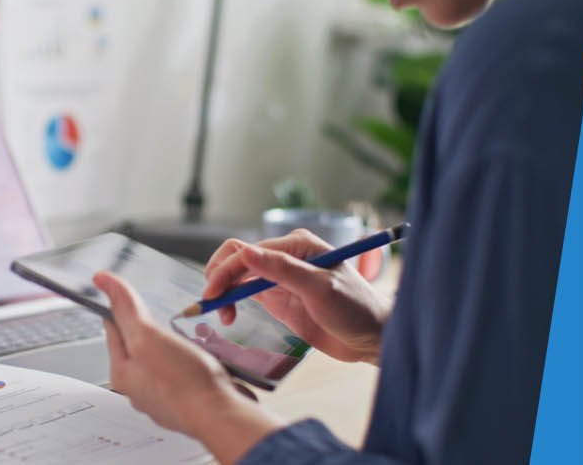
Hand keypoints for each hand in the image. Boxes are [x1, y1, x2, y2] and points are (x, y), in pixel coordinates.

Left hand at [94, 272, 282, 463]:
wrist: (220, 416)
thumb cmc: (184, 381)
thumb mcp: (147, 336)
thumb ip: (126, 309)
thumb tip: (103, 280)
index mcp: (122, 373)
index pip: (113, 330)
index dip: (121, 307)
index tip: (130, 294)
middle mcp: (139, 389)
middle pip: (138, 346)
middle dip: (150, 330)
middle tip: (164, 318)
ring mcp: (163, 398)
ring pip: (162, 360)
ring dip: (174, 346)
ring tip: (188, 339)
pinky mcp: (186, 401)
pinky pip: (184, 374)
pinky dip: (191, 363)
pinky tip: (203, 359)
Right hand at [203, 229, 390, 363]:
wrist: (372, 337)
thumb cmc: (356, 309)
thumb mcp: (321, 288)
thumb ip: (283, 271)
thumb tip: (246, 253)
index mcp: (297, 245)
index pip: (248, 251)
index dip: (226, 272)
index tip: (213, 297)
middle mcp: (285, 256)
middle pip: (237, 259)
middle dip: (219, 279)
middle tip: (209, 306)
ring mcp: (280, 278)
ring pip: (237, 276)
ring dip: (223, 292)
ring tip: (222, 317)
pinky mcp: (278, 297)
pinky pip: (245, 293)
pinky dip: (231, 302)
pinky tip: (229, 317)